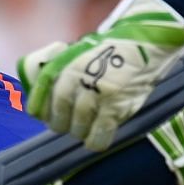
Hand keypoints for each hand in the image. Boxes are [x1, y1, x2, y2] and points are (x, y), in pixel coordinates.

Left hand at [18, 0, 183, 150]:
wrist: (145, 44)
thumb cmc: (108, 52)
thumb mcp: (77, 53)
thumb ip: (57, 72)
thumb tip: (41, 104)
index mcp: (63, 66)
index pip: (39, 103)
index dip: (41, 113)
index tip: (46, 116)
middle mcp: (75, 80)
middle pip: (58, 120)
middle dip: (63, 125)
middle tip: (71, 122)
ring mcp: (96, 94)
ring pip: (77, 129)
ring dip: (81, 132)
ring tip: (88, 125)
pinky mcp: (115, 106)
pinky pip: (98, 137)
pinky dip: (95, 141)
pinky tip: (97, 137)